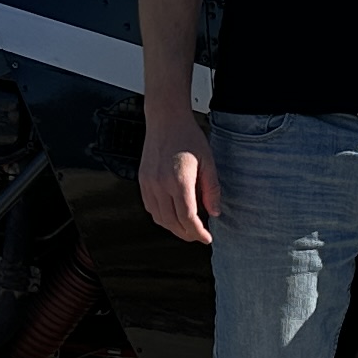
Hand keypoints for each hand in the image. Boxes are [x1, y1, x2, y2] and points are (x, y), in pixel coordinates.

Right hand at [139, 105, 217, 244]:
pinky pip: (150, 207)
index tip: (207, 238)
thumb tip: (215, 212)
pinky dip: (161, 217)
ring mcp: (148, 183)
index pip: (188, 218)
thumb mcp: (208, 162)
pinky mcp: (142, 181)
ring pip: (159, 218)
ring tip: (187, 229)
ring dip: (174, 228)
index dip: (198, 233)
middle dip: (187, 234)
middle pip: (173, 222)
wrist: (165, 119)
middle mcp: (160, 184)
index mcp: (179, 181)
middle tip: (199, 236)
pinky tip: (172, 216)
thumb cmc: (188, 136)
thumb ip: (212, 189)